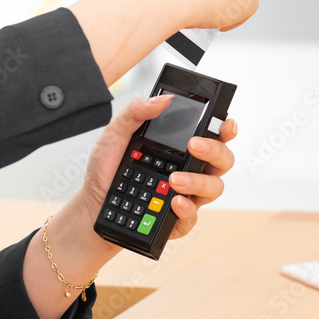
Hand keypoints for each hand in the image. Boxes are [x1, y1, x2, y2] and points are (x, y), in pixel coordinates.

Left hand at [79, 96, 235, 243]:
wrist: (91, 205)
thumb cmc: (107, 169)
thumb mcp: (115, 134)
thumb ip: (137, 112)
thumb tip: (163, 99)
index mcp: (181, 148)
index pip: (214, 136)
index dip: (227, 129)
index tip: (226, 124)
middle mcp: (190, 170)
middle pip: (223, 160)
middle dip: (215, 151)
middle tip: (193, 145)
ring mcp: (187, 195)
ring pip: (214, 188)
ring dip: (198, 181)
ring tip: (174, 179)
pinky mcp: (178, 219)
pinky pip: (194, 216)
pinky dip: (187, 208)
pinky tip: (175, 202)